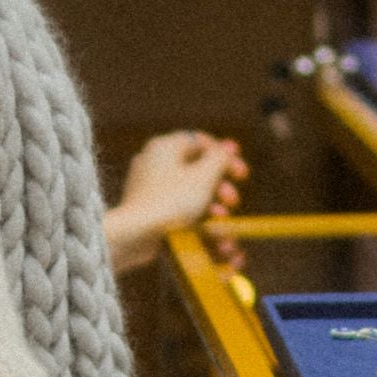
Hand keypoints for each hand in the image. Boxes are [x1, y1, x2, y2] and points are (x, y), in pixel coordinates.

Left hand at [107, 131, 247, 272]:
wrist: (134, 234)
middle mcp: (153, 161)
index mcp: (164, 146)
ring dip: (211, 203)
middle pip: (195, 167)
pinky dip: (193, 214)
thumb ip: (220, 159)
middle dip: (220, 185)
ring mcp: (148, 185)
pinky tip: (208, 229)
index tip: (242, 174)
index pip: (200, 142)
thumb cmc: (170, 202)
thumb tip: (229, 147)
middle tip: (233, 200)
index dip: (224, 157)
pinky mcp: (147, 207)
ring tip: (222, 218)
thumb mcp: (204, 177)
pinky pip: (175, 205)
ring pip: (187, 189)